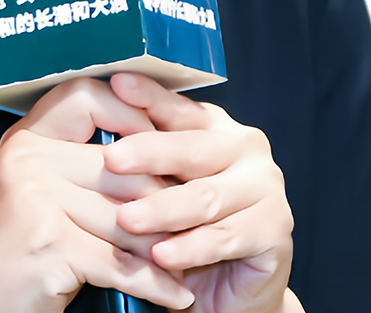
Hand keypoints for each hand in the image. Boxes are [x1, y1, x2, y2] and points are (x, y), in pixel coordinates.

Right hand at [0, 78, 196, 312]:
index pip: (84, 96)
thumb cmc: (18, 249)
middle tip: (199, 219)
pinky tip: (176, 293)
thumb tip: (159, 148)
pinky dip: (155, 283)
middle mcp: (25, 158)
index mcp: (25, 137)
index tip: (164, 140)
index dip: (130, 112)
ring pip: (126, 216)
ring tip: (194, 260)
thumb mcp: (39, 190)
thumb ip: (80, 163)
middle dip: (165, 199)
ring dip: (166, 246)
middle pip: (119, 166)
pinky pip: (119, 262)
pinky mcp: (47, 243)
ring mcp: (33, 198)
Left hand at [104, 73, 295, 312]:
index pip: (176, 107)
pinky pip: (225, 238)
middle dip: (147, 154)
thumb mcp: (159, 181)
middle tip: (111, 160)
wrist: (227, 286)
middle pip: (191, 149)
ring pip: (205, 196)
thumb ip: (139, 150)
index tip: (116, 83)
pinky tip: (162, 256)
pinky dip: (190, 248)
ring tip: (127, 219)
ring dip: (163, 210)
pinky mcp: (276, 229)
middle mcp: (244, 147)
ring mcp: (266, 186)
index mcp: (214, 125)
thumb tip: (94, 117)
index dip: (147, 95)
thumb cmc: (183, 224)